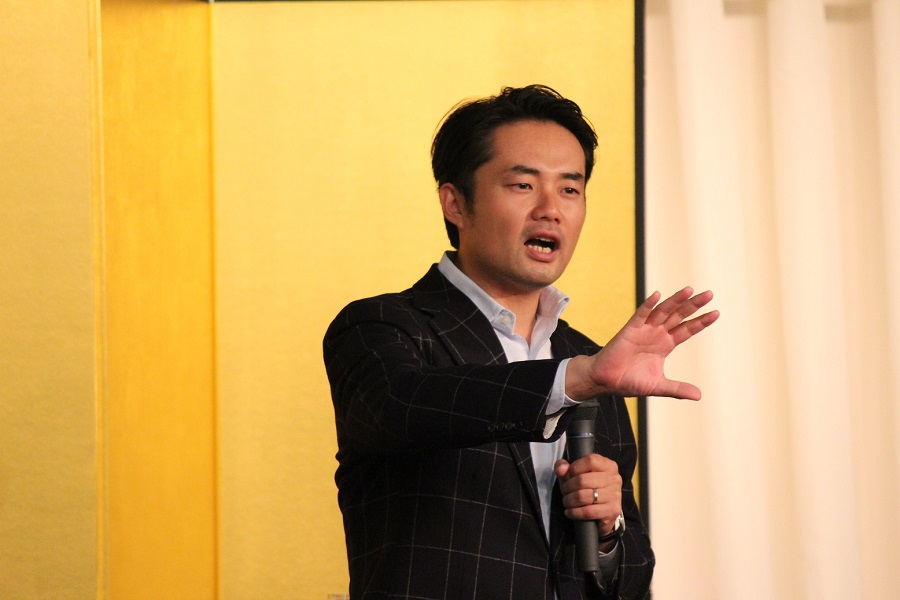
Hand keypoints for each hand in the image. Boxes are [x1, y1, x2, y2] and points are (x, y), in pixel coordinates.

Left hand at [555, 454, 621, 536]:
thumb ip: (564, 467)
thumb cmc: (587, 488)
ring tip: (566, 502)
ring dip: (569, 500)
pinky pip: (588, 511)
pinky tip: (569, 512)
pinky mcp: (613, 510)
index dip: (574, 469)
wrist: (602, 511)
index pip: (590, 461)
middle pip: (583, 480)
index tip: (569, 476)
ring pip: (583, 496)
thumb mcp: (574, 474)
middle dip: (568, 487)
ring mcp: (615, 495)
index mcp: (607, 465)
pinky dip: (574, 512)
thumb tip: (561, 469)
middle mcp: (614, 478)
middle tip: (565, 492)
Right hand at [567, 287, 718, 400]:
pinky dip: (648, 305)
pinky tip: (657, 295)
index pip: (687, 330)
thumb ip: (678, 389)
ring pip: (663, 311)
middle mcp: (657, 334)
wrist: (606, 381)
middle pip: (679, 316)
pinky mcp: (629, 330)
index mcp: (665, 345)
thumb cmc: (630, 381)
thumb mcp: (659, 386)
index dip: (701, 321)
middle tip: (709, 294)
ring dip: (676, 300)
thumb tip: (699, 396)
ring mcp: (644, 330)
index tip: (716, 313)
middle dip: (694, 305)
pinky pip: (640, 315)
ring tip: (689, 290)